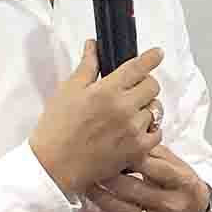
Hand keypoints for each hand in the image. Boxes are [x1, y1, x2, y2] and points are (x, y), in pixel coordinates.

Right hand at [28, 42, 164, 198]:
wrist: (54, 166)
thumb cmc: (57, 127)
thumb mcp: (68, 91)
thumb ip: (86, 66)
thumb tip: (94, 45)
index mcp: (107, 90)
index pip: (138, 67)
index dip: (151, 57)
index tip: (157, 53)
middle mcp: (124, 108)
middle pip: (153, 86)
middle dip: (145, 83)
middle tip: (134, 89)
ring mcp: (133, 130)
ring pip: (156, 109)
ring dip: (146, 107)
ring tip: (131, 112)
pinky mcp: (137, 150)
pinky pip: (157, 133)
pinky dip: (151, 129)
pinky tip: (136, 130)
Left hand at [80, 146, 211, 211]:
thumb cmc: (181, 184)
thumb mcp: (176, 163)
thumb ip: (152, 152)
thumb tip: (123, 141)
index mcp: (182, 182)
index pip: (151, 167)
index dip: (127, 157)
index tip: (109, 148)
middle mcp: (172, 205)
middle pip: (132, 189)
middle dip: (107, 176)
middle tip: (90, 165)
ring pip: (122, 211)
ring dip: (98, 197)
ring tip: (85, 184)